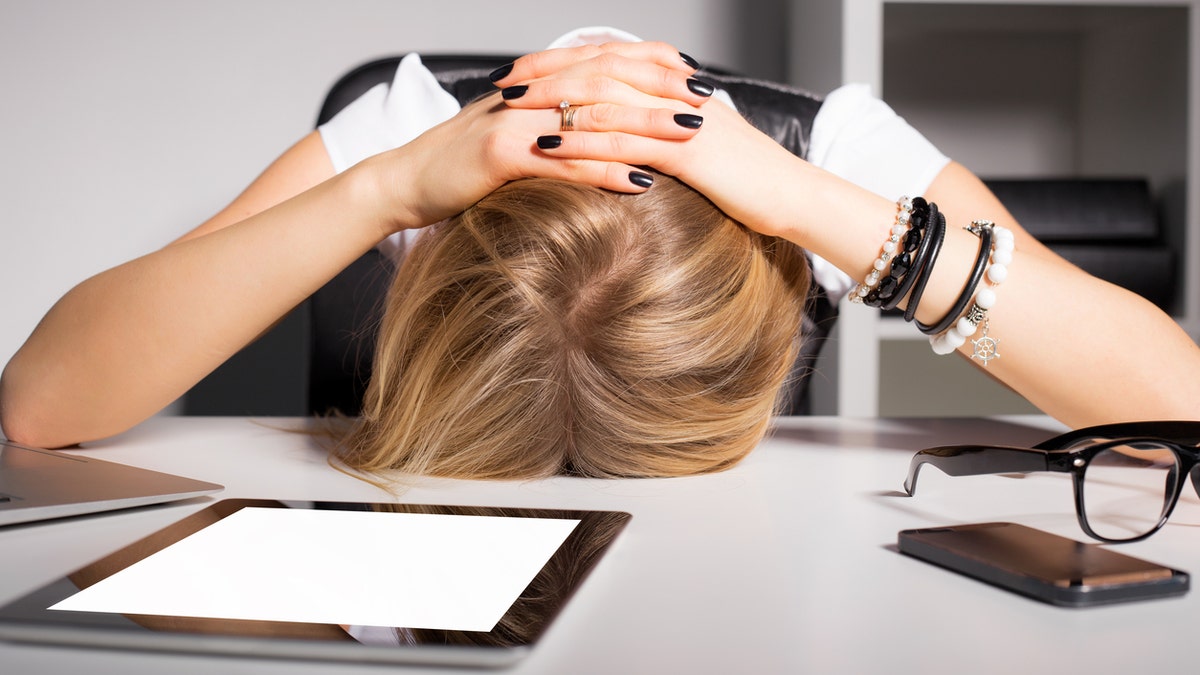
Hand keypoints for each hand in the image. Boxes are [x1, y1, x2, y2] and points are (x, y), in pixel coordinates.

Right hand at [365, 42, 711, 234]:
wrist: (406, 182)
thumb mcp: (515, 136)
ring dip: (648, 128)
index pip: (605, 61)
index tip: (695, 79)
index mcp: (538, 84)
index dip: (653, 66)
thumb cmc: (462, 166)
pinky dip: (606, 170)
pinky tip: (642, 182)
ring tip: (692, 138)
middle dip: (663, 91)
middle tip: (708, 101)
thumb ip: (556, 127)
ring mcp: (516, 121)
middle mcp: (530, 92)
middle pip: (609, 82)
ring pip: (593, 118)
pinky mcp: (501, 154)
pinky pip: (565, 161)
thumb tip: (600, 131)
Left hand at [490, 41, 815, 240]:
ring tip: (511, 109)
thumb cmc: (750, 182)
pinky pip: (622, 140)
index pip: (610, 60)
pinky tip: (547, 147)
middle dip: (546, 72)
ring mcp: (679, 119)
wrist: (796, 197)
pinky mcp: (685, 152)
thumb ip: (665, 137)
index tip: (524, 71)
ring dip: (552, 101)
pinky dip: (580, 141)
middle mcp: (675, 93)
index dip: (563, 62)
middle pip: (598, 68)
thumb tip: (630, 143)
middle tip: (503, 81)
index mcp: (677, 87)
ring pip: (604, 98)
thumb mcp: (702, 150)